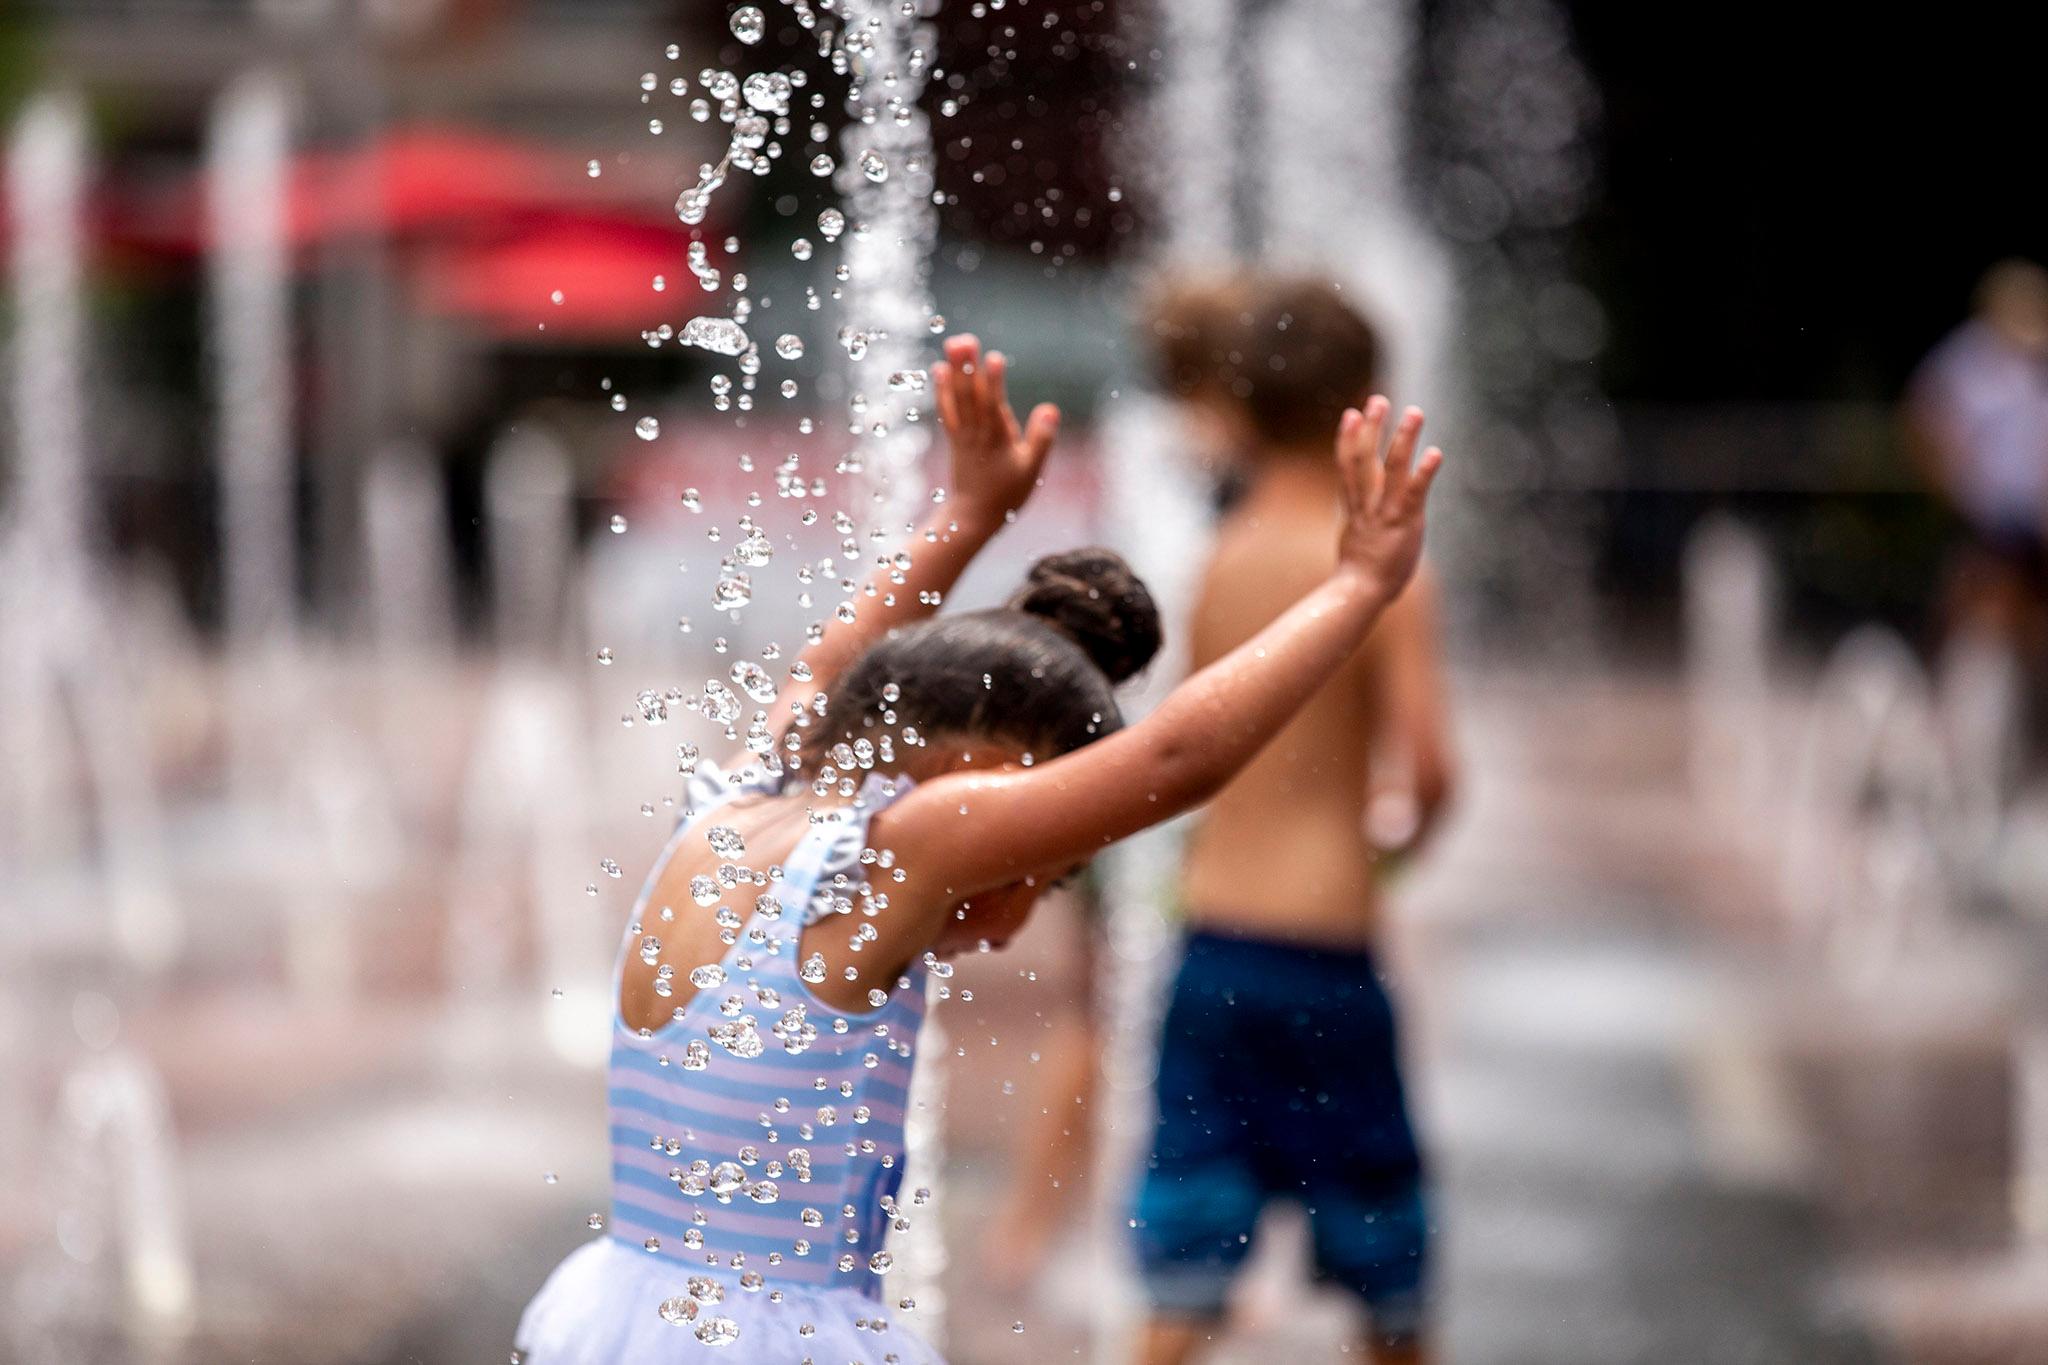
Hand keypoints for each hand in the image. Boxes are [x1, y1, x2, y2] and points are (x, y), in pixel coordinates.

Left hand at [931, 334, 1059, 527]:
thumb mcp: (1032, 469)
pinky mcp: (955, 438)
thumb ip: (1042, 439)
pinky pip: (947, 410)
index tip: (992, 357)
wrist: (974, 517)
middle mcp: (977, 433)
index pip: (994, 406)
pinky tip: (939, 369)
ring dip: (954, 371)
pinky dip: (942, 390)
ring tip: (953, 343)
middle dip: (967, 367)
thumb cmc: (1008, 493)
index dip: (993, 382)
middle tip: (964, 339)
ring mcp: (964, 434)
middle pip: (971, 396)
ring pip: (957, 399)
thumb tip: (1051, 409)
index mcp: (998, 439)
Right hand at [1335, 397, 1442, 601]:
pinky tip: (1436, 452)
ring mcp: (1385, 511)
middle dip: (1371, 428)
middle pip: (1364, 458)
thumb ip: (1361, 523)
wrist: (1359, 593)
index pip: (1348, 466)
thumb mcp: (1358, 542)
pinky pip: (1414, 493)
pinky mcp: (1405, 522)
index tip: (1351, 414)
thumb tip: (1360, 517)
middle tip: (1378, 400)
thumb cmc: (1360, 576)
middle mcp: (1368, 504)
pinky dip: (1424, 472)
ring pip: (1391, 468)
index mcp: (1356, 508)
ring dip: (1402, 438)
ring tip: (1414, 412)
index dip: (1348, 438)